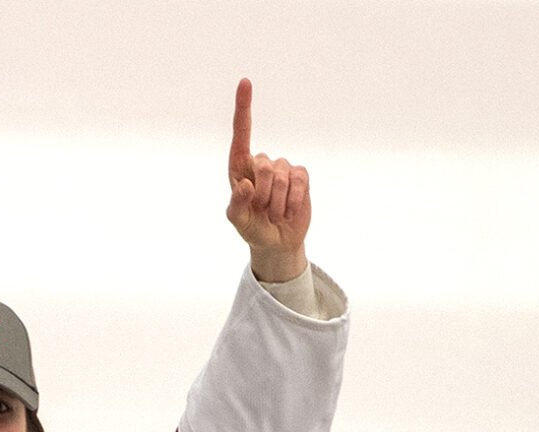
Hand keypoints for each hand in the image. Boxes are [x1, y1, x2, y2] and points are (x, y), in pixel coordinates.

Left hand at [224, 80, 310, 282]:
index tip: (245, 82)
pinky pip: (299, 181)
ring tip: (274, 214)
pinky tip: (288, 211)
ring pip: (282, 177)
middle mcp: (260, 163)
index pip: (241, 134)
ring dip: (277, 202)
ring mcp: (283, 168)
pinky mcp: (301, 176)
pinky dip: (293, 200)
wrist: (277, 242)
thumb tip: (244, 184)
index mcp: (239, 168)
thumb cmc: (252, 228)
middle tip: (262, 212)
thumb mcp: (238, 221)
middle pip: (263, 167)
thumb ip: (236, 205)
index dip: (243, 108)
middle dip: (263, 195)